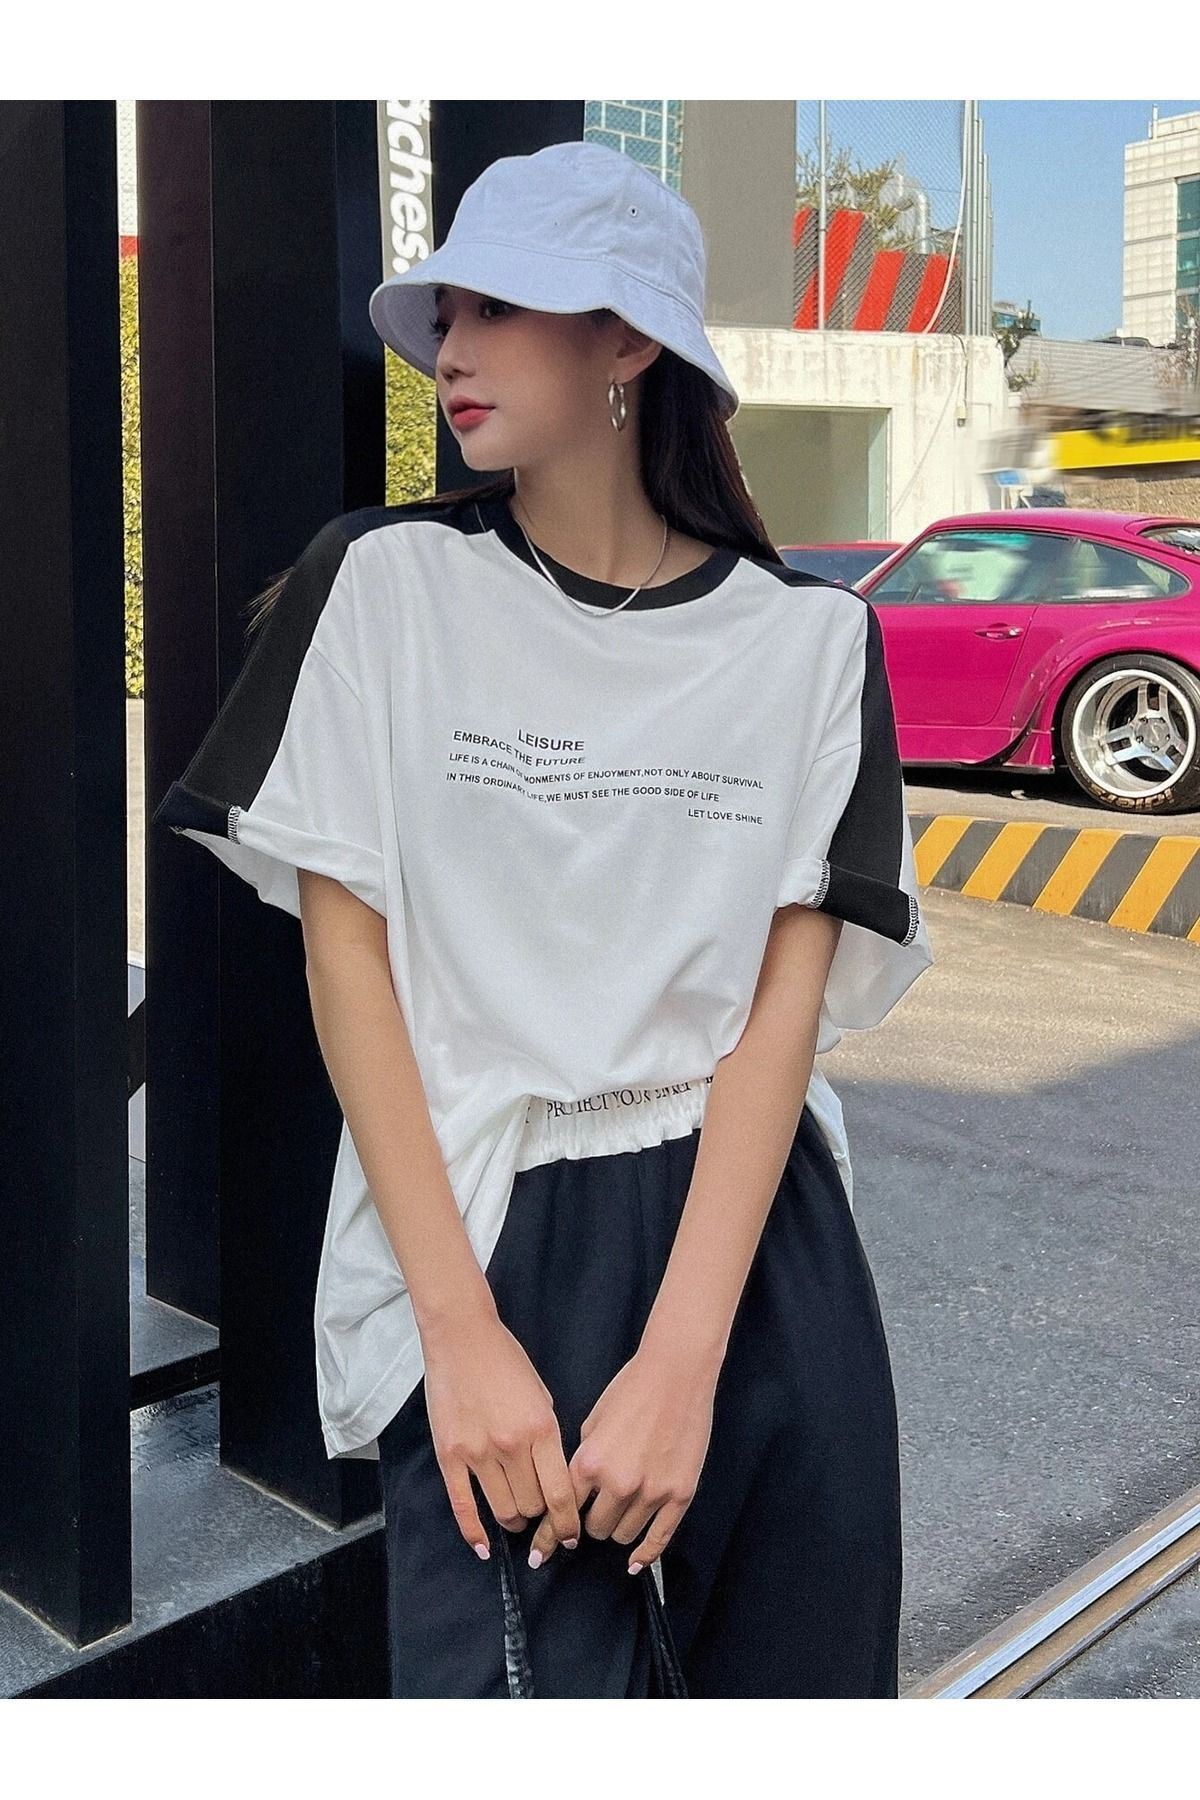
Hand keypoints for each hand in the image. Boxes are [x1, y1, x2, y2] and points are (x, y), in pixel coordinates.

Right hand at [421, 1308, 581, 1561]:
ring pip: (503, 1510)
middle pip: (532, 1506)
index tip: (571, 1537)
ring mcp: (478, 1453)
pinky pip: (463, 1506)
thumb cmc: (506, 1362)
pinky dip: (474, 1532)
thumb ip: (549, 1439)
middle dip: (540, 1517)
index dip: (568, 1523)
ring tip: (518, 1518)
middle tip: (541, 1518)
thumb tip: (553, 1479)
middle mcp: (512, 1446)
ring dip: (514, 1521)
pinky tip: (484, 1548)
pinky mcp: (450, 1455)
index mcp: (542, 1429)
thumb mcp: (542, 1397)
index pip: (561, 1493)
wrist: (462, 1338)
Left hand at [528, 1340, 716, 1573]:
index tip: (540, 1551)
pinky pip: (659, 1539)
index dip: (550, 1533)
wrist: (676, 1373)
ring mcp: (651, 1492)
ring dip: (618, 1528)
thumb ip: (583, 1461)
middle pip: (595, 1529)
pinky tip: (635, 1562)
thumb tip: (577, 1492)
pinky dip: (644, 1555)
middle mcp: (618, 1483)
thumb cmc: (632, 1389)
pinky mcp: (679, 1495)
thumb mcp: (593, 1422)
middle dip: (591, 1522)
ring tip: (620, 1513)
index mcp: (589, 1462)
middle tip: (596, 1511)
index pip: (563, 1511)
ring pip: (623, 1535)